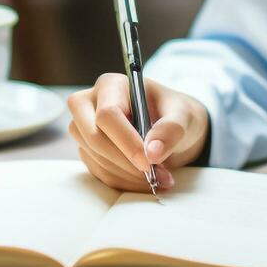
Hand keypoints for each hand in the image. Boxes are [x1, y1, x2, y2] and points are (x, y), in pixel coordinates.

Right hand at [66, 73, 209, 192]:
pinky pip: (98, 172)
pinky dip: (123, 181)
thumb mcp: (183, 115)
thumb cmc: (173, 113)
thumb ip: (171, 129)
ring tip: (158, 177)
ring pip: (96, 159)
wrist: (171, 127)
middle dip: (126, 162)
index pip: (108, 115)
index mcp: (111, 85)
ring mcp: (83, 128)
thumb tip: (152, 152)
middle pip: (94, 138)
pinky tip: (144, 179)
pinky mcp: (86, 149)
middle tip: (155, 175)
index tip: (149, 163)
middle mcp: (89, 104)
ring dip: (128, 175)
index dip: (127, 142)